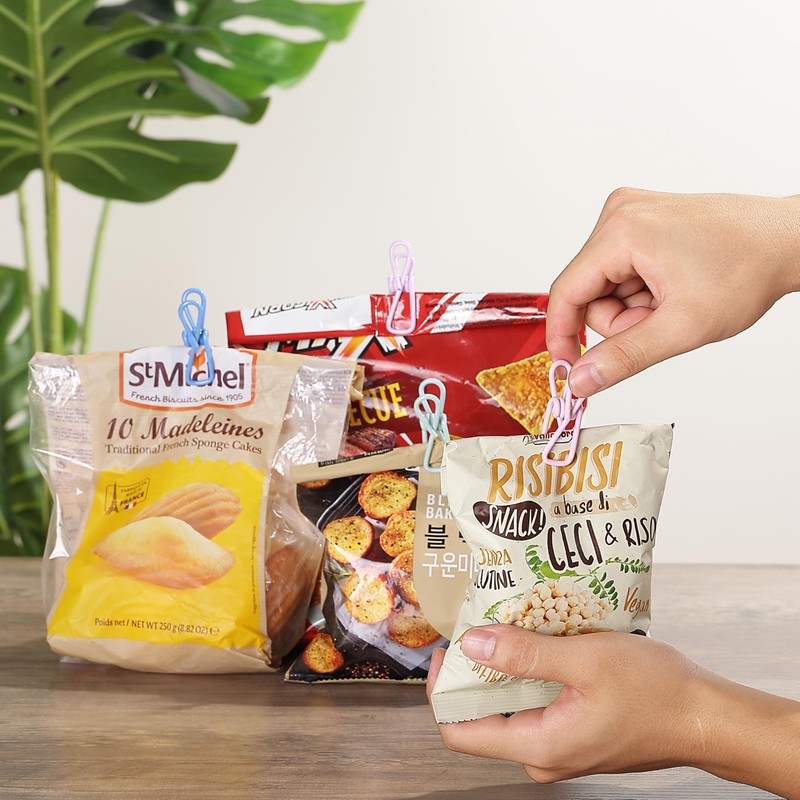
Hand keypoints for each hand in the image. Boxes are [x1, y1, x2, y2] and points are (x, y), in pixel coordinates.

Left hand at [427, 625, 799, 796]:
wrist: (706, 716)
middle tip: (478, 625)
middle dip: (473, 671)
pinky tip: (537, 642)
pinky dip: (529, 674)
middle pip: (481, 717)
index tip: (443, 650)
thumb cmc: (655, 691)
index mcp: (539, 746)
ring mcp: (559, 746)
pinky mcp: (574, 733)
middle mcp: (543, 755)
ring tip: (507, 626)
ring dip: (504, 668)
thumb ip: (525, 654)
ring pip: (509, 708)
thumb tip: (472, 643)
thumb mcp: (584, 660)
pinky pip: (535, 705)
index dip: (441, 691)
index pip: (459, 732)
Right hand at [546, 189, 799, 395]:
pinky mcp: (642, 220)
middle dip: (621, 319)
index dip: (562, 337)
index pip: (565, 292)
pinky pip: (620, 270)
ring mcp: (631, 214)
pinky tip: (673, 287)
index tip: (569, 368)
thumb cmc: (748, 268)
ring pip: (605, 285)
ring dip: (634, 307)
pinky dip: (642, 290)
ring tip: (674, 303)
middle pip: (588, 291)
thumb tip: (581, 379)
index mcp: (621, 231)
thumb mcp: (682, 326)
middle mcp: (619, 214)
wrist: (788, 240)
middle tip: (661, 322)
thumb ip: (624, 357)